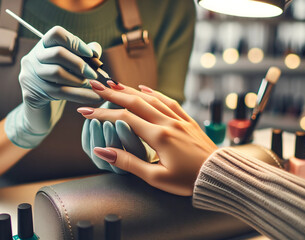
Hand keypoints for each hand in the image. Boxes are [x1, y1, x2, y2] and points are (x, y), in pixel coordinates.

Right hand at [6, 26, 101, 147]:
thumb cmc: (60, 86)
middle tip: (95, 74)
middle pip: (57, 53)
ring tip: (93, 86)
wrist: (43, 112)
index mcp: (43, 47)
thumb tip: (96, 49)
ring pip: (57, 73)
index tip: (91, 55)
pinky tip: (95, 98)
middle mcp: (32, 58)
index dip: (76, 42)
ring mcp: (29, 76)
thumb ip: (84, 56)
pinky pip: (60, 92)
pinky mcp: (31, 94)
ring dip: (80, 80)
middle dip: (80, 64)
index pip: (56, 34)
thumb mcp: (71, 69)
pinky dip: (81, 95)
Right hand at [77, 80, 217, 195]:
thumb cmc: (188, 181)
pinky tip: (145, 88)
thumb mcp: (156, 178)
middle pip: (135, 102)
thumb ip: (128, 162)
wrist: (220, 176)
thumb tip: (102, 150)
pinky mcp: (188, 121)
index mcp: (159, 136)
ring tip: (113, 84)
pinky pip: (169, 101)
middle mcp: (168, 122)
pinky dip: (155, 93)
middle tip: (94, 86)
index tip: (84, 111)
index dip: (102, 113)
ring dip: (131, 90)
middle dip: (112, 94)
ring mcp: (179, 119)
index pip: (124, 118)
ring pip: (151, 98)